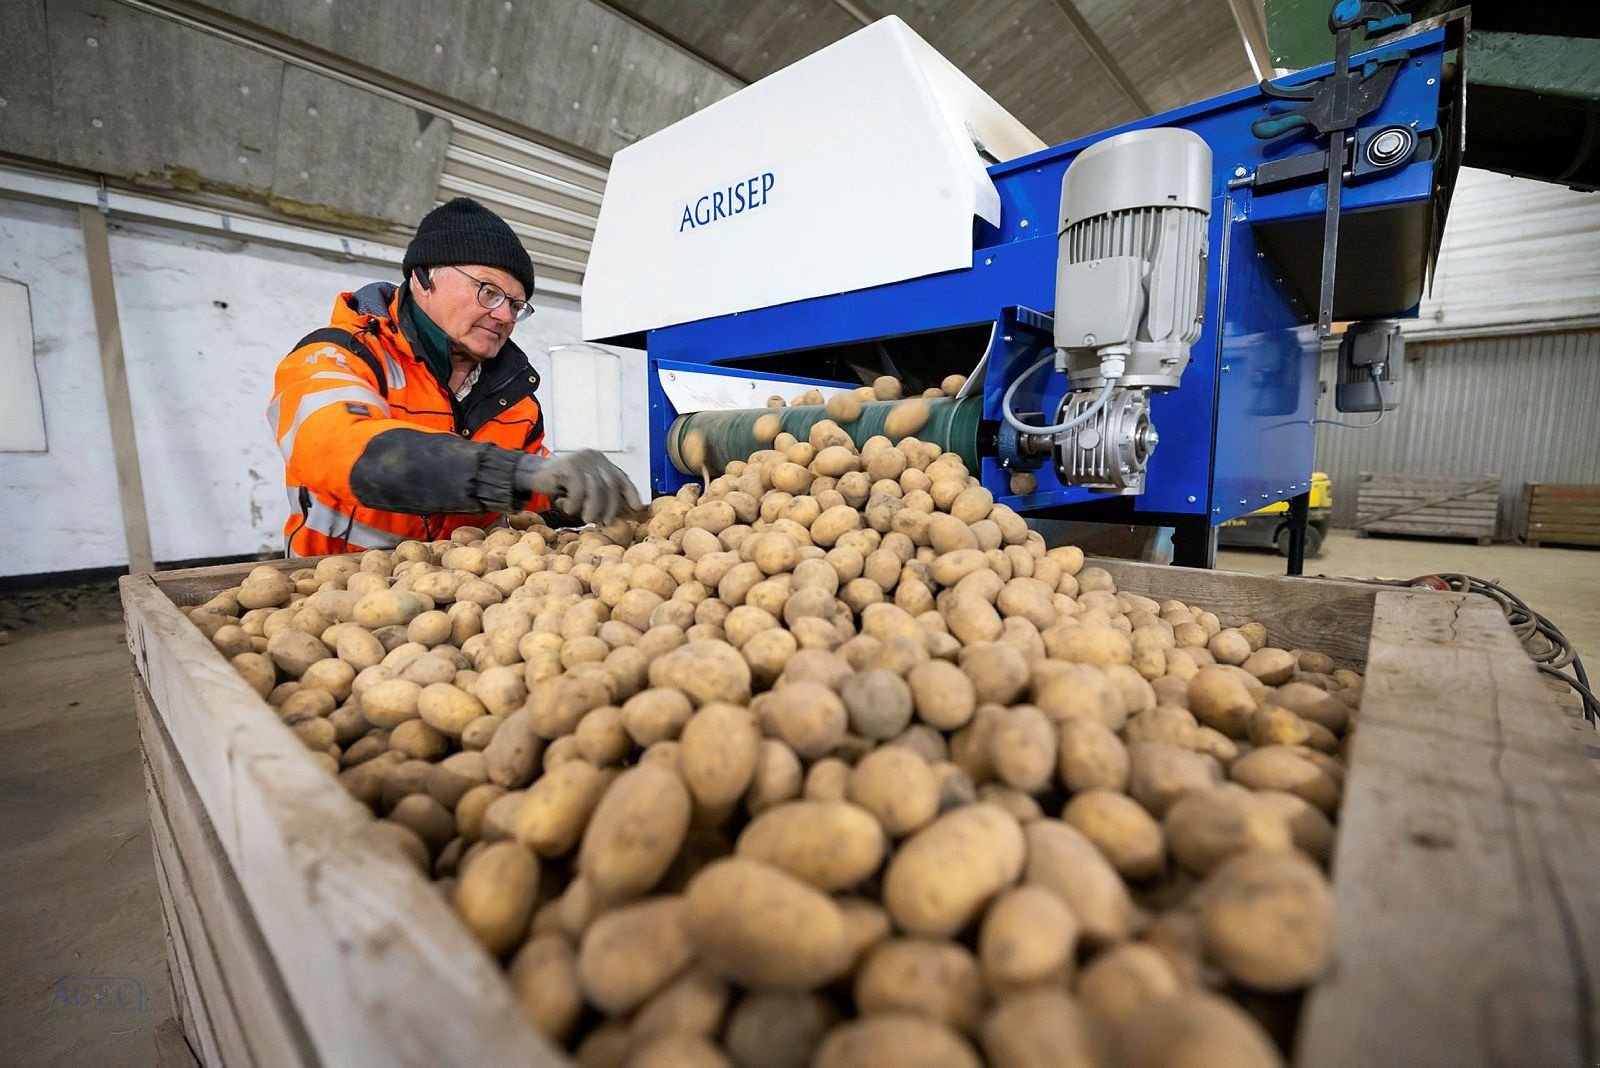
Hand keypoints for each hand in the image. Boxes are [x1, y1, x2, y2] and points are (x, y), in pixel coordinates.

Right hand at [514, 450, 641, 525]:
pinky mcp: (568, 465)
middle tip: (605, 523)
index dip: (631, 493)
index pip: (622, 478)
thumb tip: (626, 514)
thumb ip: (603, 498)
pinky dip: (574, 503)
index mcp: (602, 463)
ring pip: (596, 489)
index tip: (637, 508)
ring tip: (586, 519)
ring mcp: (582, 460)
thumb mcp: (586, 493)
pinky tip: (566, 506)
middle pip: (611, 485)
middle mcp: (595, 458)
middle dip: (610, 507)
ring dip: (592, 508)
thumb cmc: (563, 487)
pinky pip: (578, 489)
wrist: (535, 475)